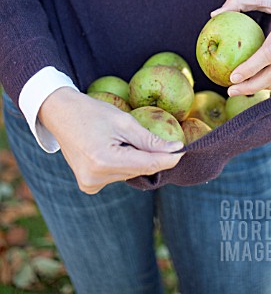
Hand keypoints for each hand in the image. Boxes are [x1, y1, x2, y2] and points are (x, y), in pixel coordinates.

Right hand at [38, 87, 183, 193]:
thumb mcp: (123, 121)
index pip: (147, 165)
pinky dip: (122, 164)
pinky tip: (112, 148)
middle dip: (149, 156)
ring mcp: (90, 184)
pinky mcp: (89, 185)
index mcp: (104, 161)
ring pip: (129, 174)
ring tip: (120, 139)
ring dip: (134, 159)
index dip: (168, 159)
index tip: (183, 151)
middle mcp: (96, 178)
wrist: (61, 114)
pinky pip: (117, 176)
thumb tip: (177, 150)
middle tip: (147, 137)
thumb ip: (150, 140)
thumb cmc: (92, 112)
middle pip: (138, 170)